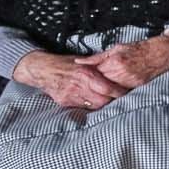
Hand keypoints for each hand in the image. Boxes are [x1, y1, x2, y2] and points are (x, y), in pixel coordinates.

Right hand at [13, 50, 128, 111]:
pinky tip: (92, 100)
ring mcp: (71, 95)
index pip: (108, 88)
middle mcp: (79, 86)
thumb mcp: (83, 61)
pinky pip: (83, 107)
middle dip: (112, 100)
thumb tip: (115, 71)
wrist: (42, 69)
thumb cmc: (65, 64)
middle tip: (118, 98)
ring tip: (106, 99)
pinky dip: (90, 105)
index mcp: (85, 73)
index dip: (119, 92)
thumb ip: (98, 67)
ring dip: (102, 103)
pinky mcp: (64, 102)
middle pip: (103, 100)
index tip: (126, 92)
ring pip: (94, 106)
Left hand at [73, 31, 168, 89]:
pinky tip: (115, 88)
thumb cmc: (139, 49)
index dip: (90, 76)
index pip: (95, 73)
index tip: (85, 77)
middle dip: (96, 84)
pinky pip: (122, 91)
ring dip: (106, 88)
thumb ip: (97, 57)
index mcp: (115, 61)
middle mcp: (122, 73)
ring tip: (103, 87)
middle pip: (102, 83)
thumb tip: (80, 62)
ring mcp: (131, 81)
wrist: (161, 53)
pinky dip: (117, 90)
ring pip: (111, 89)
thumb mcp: (116, 48)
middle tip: (91, 84)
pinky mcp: (137, 86)